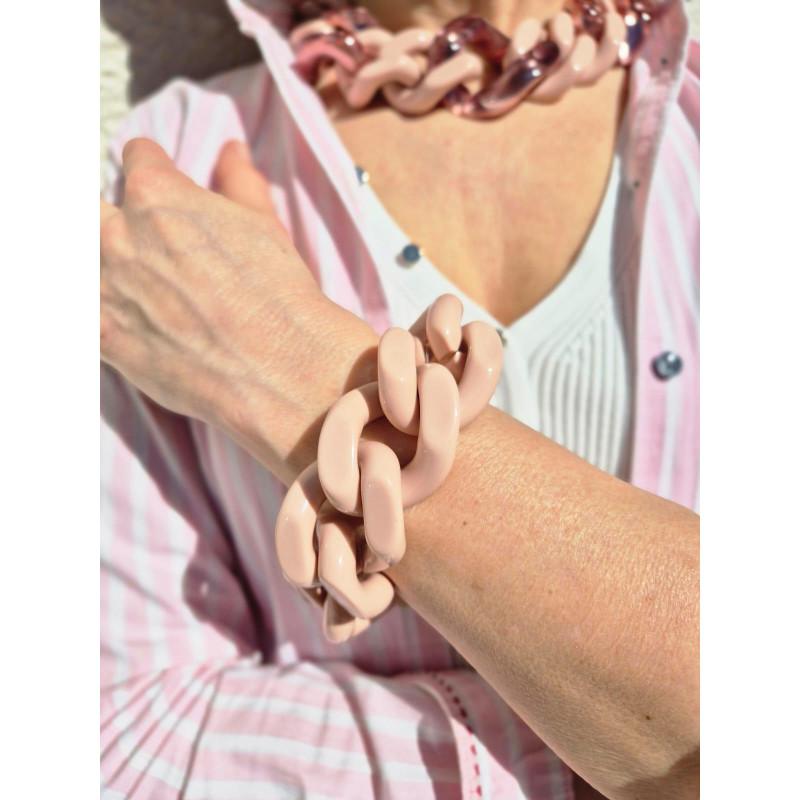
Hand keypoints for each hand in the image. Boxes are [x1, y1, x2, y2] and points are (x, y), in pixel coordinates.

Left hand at [100, 138, 376, 482]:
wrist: (279, 365)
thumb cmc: (277, 294)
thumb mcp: (264, 226)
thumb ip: (239, 182)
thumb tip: (232, 152)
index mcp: (156, 194)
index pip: (138, 159)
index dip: (155, 171)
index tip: (164, 191)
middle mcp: (118, 233)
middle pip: (95, 208)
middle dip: (118, 219)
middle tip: (152, 246)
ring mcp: (104, 286)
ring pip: (85, 259)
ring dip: (107, 265)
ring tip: (145, 288)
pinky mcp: (101, 335)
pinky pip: (83, 311)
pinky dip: (102, 311)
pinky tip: (135, 321)